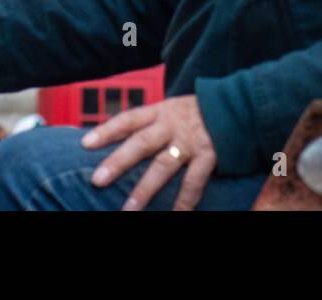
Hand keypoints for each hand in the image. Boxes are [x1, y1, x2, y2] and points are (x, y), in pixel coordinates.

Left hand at [81, 95, 216, 210]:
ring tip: (128, 209)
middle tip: (97, 179)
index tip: (85, 144)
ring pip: (163, 166)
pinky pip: (194, 182)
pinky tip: (175, 215)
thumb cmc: (196, 113)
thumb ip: (149, 123)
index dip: (106, 130)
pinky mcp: (209, 155)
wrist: (236, 105)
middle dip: (118, 161)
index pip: (128, 120)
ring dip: (145, 189)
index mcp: (160, 112)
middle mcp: (171, 126)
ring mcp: (190, 141)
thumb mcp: (171, 109)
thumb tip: (118, 140)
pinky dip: (184, 201)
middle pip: (141, 144)